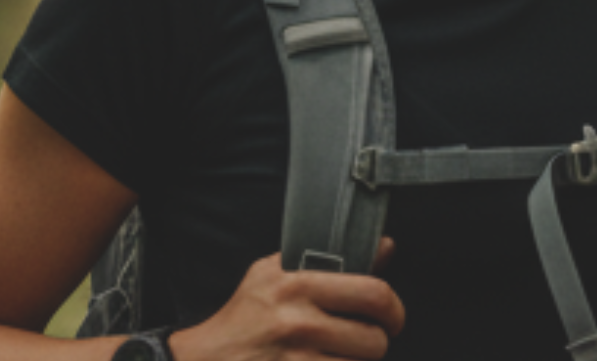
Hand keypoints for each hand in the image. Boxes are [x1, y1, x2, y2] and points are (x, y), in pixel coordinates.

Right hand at [168, 240, 402, 360]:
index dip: (393, 310)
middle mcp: (295, 322)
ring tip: (332, 356)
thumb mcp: (275, 274)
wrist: (202, 359)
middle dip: (375, 345)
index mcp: (295, 284)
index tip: (390, 318)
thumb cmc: (243, 318)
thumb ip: (331, 261)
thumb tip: (385, 247)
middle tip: (364, 342)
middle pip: (374, 341)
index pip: (373, 293)